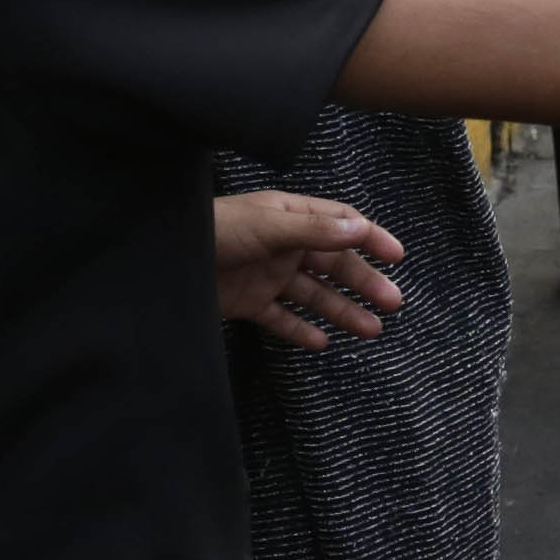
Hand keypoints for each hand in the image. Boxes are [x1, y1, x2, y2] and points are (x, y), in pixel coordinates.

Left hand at [211, 192, 406, 350]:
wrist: (162, 257)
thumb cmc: (214, 229)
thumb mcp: (268, 224)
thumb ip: (315, 230)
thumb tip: (360, 228)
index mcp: (290, 217)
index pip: (339, 223)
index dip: (369, 237)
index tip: (397, 256)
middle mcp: (283, 245)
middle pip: (333, 263)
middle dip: (363, 282)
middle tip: (392, 303)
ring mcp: (266, 275)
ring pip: (313, 294)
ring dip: (342, 310)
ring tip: (371, 330)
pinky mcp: (248, 302)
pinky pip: (281, 318)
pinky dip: (301, 330)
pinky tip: (322, 343)